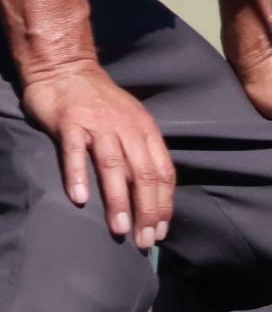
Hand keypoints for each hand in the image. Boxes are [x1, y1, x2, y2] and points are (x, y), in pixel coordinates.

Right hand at [19, 62, 173, 247]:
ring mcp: (99, 126)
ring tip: (120, 228)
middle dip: (147, 211)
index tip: (160, 231)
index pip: (163, 174)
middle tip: (144, 241)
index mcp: (146, 133)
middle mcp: (127, 130)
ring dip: (118, 200)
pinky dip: (78, 175)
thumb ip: (141, 153)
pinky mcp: (70, 123)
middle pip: (144, 175)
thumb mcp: (131, 124)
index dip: (164, 204)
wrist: (68, 70)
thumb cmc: (101, 104)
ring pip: (114, 166)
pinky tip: (78, 199)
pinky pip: (74, 152)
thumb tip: (152, 192)